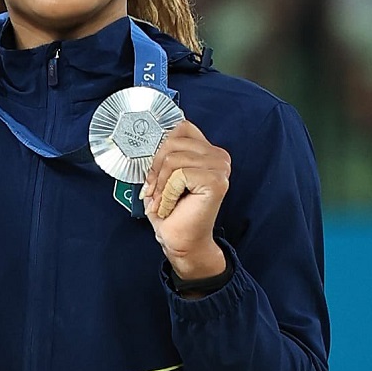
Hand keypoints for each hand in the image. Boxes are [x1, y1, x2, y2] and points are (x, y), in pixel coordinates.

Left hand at [140, 121, 230, 279]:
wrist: (182, 242)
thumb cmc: (174, 211)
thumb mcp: (165, 175)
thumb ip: (165, 153)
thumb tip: (150, 138)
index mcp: (208, 151)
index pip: (181, 128)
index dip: (161, 149)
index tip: (155, 174)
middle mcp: (219, 156)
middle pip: (172, 142)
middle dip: (156, 170)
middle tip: (155, 192)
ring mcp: (220, 168)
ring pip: (172, 159)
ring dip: (161, 185)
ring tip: (164, 201)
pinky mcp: (215, 181)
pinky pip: (178, 175)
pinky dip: (168, 193)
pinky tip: (172, 206)